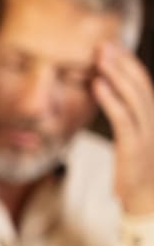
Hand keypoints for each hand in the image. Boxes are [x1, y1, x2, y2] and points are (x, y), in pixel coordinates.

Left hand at [93, 42, 153, 213]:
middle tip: (103, 44)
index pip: (143, 85)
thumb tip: (111, 97)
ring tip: (99, 57)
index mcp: (153, 119)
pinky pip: (123, 118)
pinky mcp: (135, 148)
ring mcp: (148, 134)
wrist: (146, 202)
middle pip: (141, 85)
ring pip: (134, 97)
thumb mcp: (132, 141)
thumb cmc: (135, 172)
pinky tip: (97, 84)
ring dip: (116, 74)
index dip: (130, 64)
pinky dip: (110, 99)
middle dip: (123, 62)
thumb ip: (127, 119)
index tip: (113, 47)